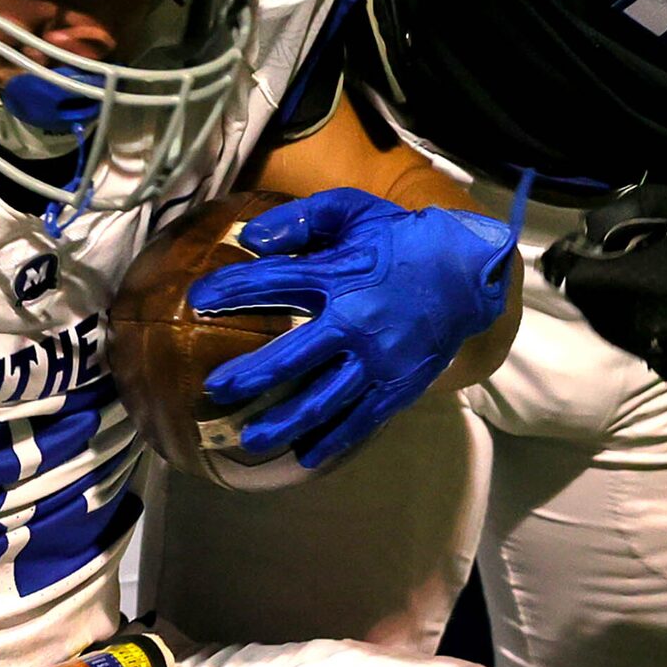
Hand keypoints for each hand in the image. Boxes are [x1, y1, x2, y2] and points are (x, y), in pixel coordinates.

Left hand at [187, 187, 514, 468]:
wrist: (468, 273)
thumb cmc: (401, 239)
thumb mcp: (354, 211)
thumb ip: (303, 219)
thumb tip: (253, 240)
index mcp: (340, 275)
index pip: (275, 283)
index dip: (233, 290)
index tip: (198, 301)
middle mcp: (354, 322)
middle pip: (293, 356)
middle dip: (250, 376)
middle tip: (216, 390)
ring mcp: (377, 359)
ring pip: (324, 398)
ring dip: (285, 421)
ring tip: (251, 437)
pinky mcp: (397, 384)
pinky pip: (361, 418)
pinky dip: (334, 439)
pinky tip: (306, 454)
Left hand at [542, 183, 666, 378]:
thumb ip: (632, 205)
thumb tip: (588, 226)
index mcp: (647, 284)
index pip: (578, 280)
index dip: (571, 261)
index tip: (576, 247)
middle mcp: (649, 326)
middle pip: (592, 307)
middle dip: (595, 281)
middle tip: (616, 254)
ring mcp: (665, 353)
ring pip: (613, 329)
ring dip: (616, 304)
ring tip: (647, 275)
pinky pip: (640, 343)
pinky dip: (641, 323)